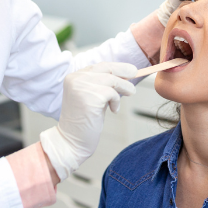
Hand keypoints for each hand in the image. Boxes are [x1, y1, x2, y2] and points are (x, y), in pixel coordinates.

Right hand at [39, 62, 136, 180]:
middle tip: (135, 73)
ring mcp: (82, 87)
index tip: (129, 69)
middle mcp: (76, 79)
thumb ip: (102, 85)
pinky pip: (113, 93)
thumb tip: (125, 75)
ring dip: (125, 87)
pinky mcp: (91, 98)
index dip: (116, 67)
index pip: (99, 66)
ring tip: (129, 94)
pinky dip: (117, 101)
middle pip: (107, 68)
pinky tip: (113, 111)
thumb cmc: (84, 122)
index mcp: (73, 77)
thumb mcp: (91, 97)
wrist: (71, 141)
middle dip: (124, 70)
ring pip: (113, 80)